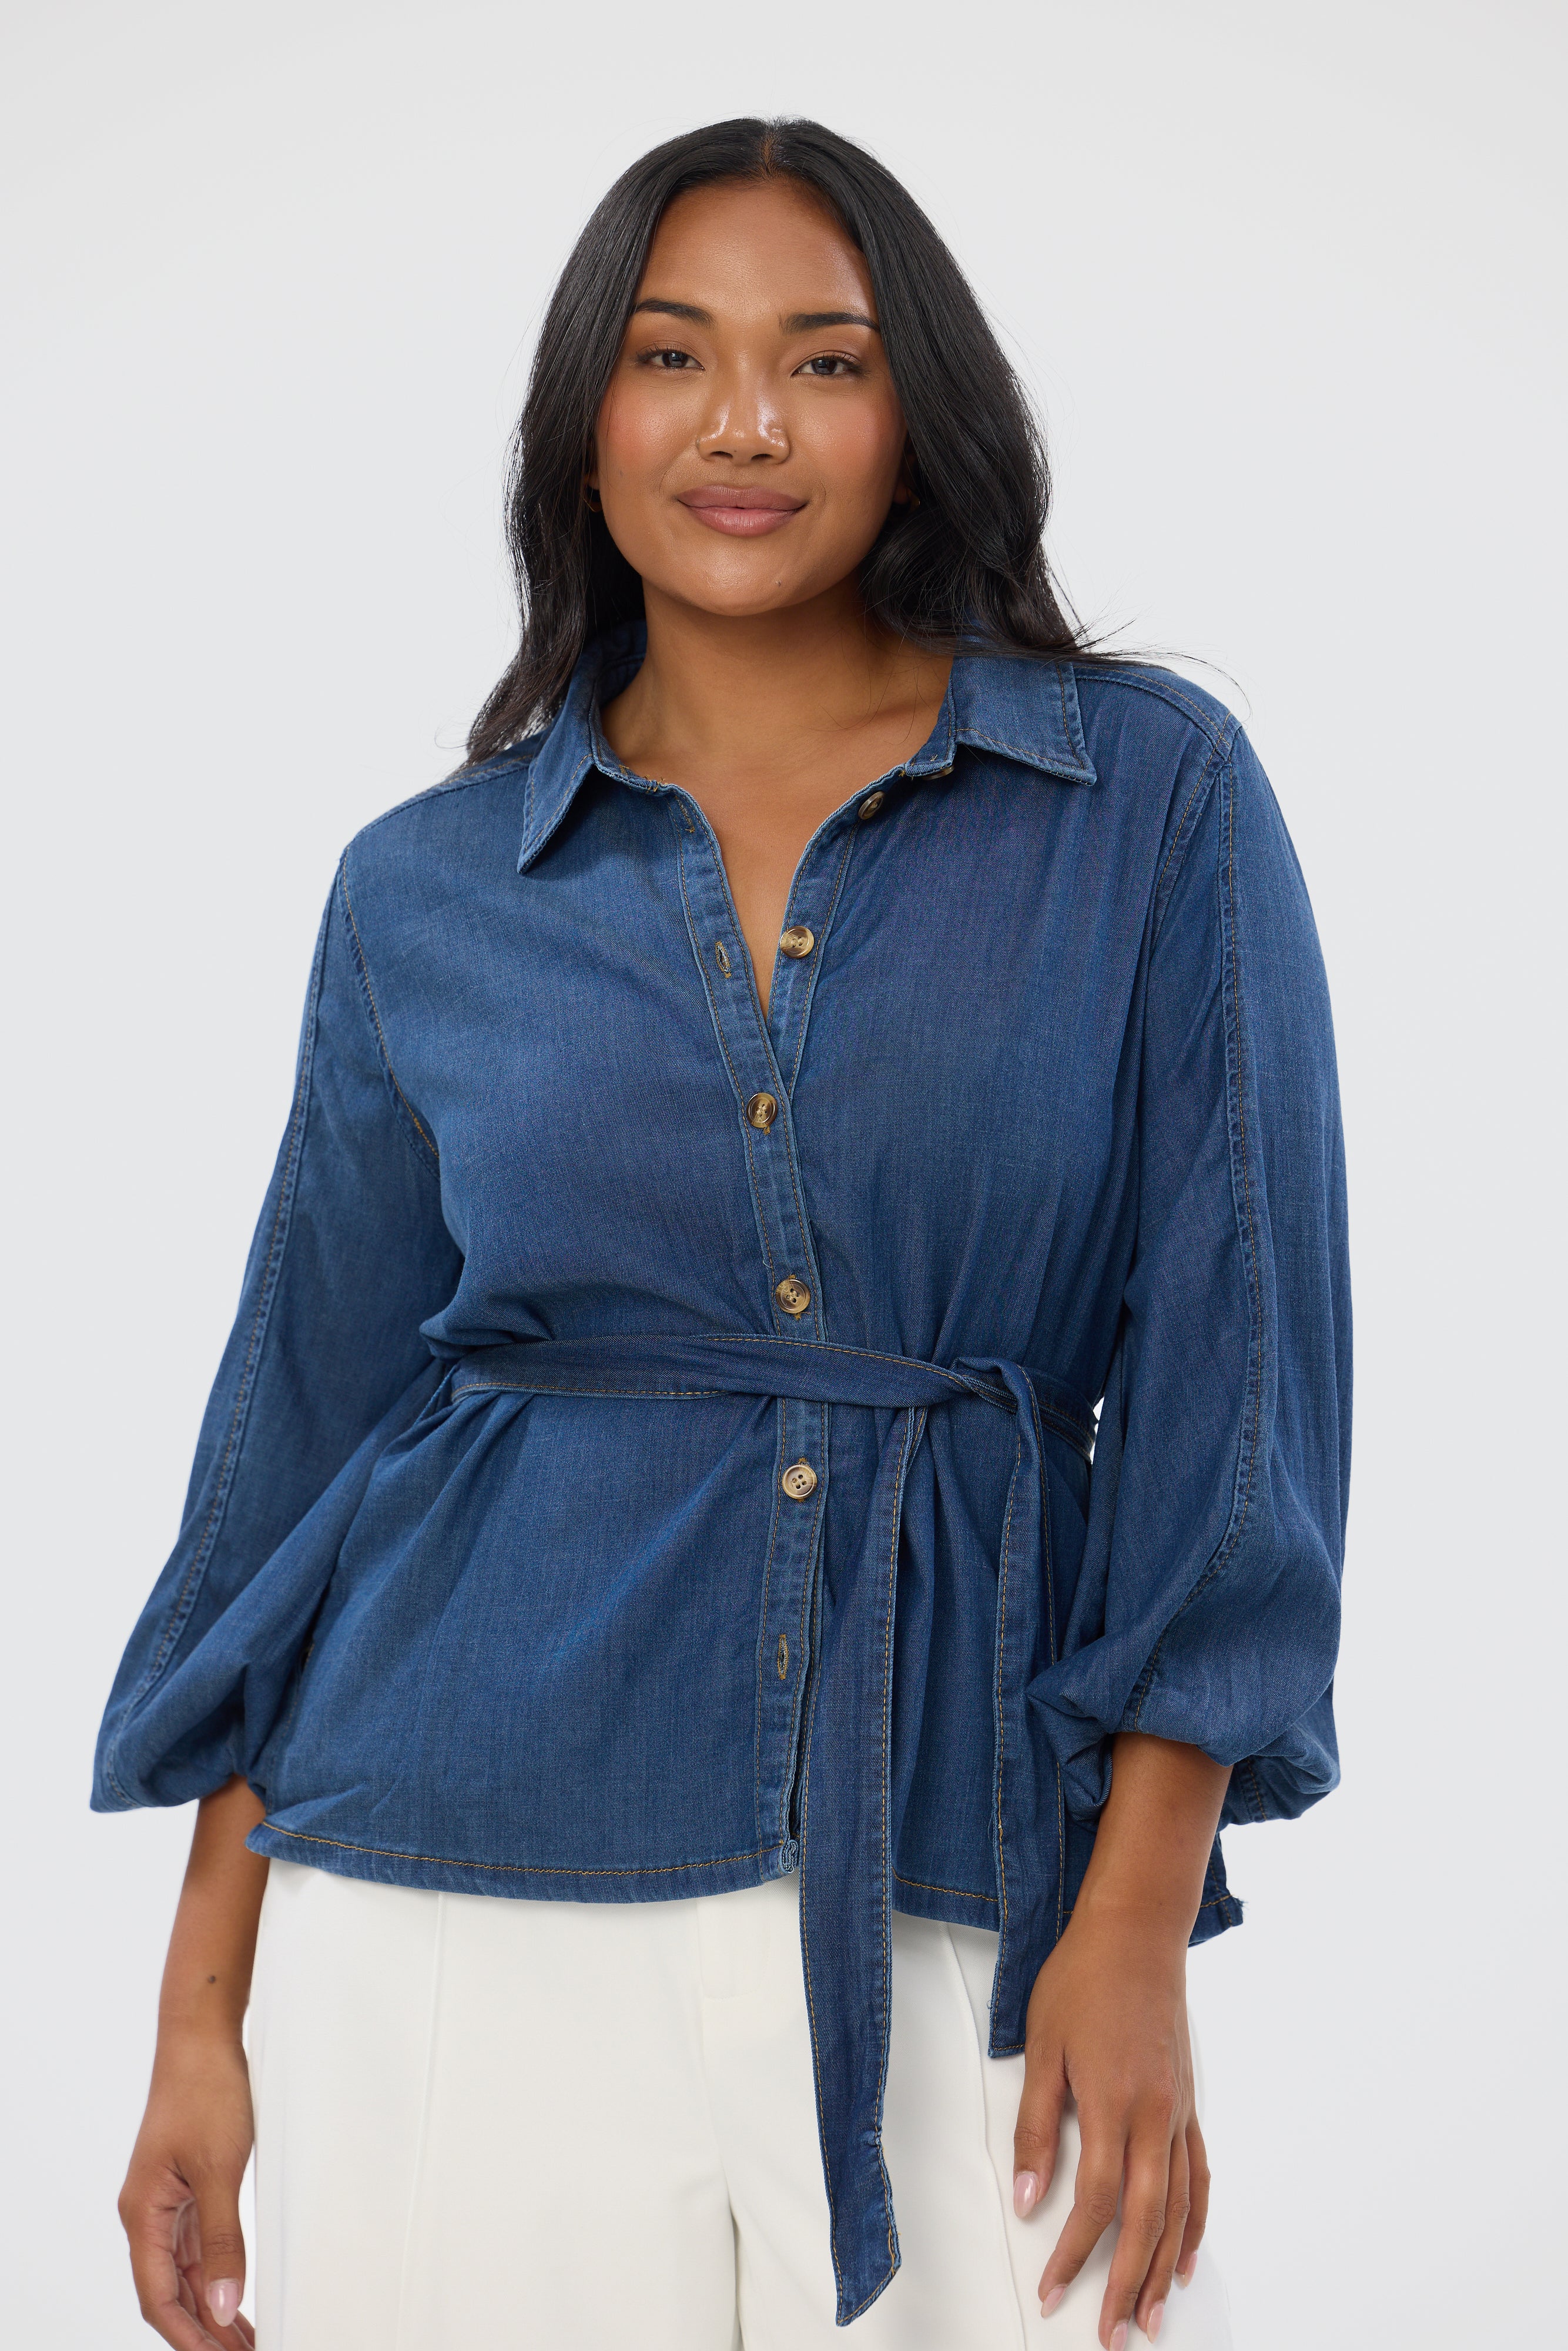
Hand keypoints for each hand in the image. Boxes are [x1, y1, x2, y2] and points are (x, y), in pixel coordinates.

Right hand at [119, 2031, 255, 2348]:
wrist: (203, 2035)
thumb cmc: (206, 2091)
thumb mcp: (219, 2169)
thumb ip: (221, 2240)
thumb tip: (221, 2305)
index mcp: (143, 2213)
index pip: (157, 2296)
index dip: (187, 2337)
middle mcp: (148, 2212)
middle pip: (169, 2291)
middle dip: (202, 2331)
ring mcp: (167, 2198)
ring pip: (184, 2270)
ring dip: (211, 2306)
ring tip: (244, 2340)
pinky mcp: (188, 2183)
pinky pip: (197, 2243)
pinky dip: (216, 2272)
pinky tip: (235, 2293)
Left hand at [1012, 1892, 1207, 2346]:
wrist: (1137, 1931)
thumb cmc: (1083, 1978)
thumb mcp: (1042, 2045)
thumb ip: (1036, 2126)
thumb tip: (1026, 2197)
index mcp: (1114, 2103)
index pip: (1094, 2203)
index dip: (1072, 2254)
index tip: (1051, 2289)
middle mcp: (1156, 2116)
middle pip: (1144, 2221)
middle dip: (1126, 2284)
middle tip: (1112, 2335)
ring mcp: (1180, 2112)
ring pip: (1179, 2209)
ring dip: (1164, 2268)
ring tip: (1152, 2318)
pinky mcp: (1190, 2103)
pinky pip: (1200, 2177)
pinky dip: (1195, 2223)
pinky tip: (1185, 2254)